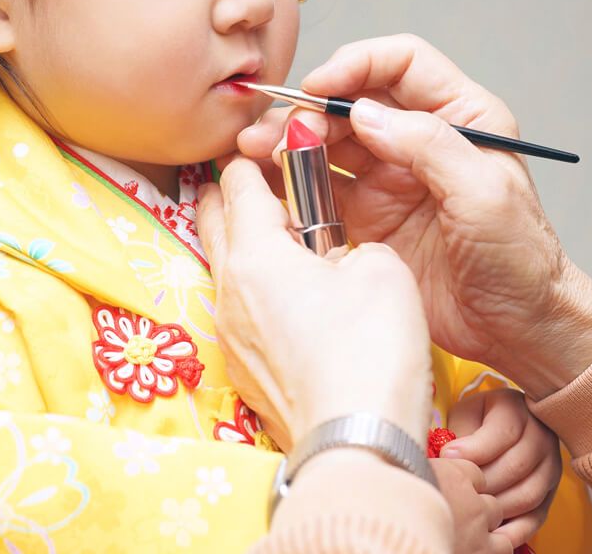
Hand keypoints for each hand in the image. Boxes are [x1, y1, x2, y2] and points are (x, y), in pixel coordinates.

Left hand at [196, 157, 432, 452]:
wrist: (358, 442)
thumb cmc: (370, 348)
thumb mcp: (380, 267)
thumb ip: (352, 242)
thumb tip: (338, 256)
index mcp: (253, 252)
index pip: (236, 182)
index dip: (256, 158)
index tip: (273, 150)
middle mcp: (228, 289)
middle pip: (211, 218)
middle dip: (233, 194)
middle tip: (263, 184)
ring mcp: (229, 334)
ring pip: (223, 267)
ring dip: (245, 244)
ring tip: (286, 241)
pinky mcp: (242, 369)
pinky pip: (238, 309)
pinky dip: (256, 289)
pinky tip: (294, 299)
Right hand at [239, 35, 591, 397]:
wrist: (517, 331)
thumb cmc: (520, 259)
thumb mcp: (485, 195)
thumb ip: (428, 145)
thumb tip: (363, 114)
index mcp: (461, 115)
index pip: (402, 63)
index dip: (357, 65)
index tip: (319, 86)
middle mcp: (421, 138)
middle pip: (354, 100)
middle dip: (311, 108)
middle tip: (280, 130)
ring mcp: (391, 176)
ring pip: (330, 140)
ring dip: (292, 140)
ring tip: (258, 150)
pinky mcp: (368, 214)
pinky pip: (320, 187)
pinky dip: (291, 180)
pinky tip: (266, 180)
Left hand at [442, 389, 560, 547]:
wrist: (503, 426)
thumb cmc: (477, 421)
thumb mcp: (467, 414)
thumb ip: (461, 432)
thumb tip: (448, 460)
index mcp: (517, 408)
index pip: (503, 432)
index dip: (475, 448)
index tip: (448, 457)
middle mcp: (541, 434)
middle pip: (517, 465)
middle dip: (484, 481)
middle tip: (459, 489)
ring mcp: (551, 464)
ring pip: (529, 493)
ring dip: (498, 506)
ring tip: (471, 507)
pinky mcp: (551, 492)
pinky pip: (537, 516)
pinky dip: (515, 528)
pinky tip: (492, 533)